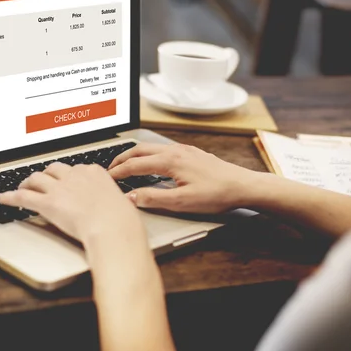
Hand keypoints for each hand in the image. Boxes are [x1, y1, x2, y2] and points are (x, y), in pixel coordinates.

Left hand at [0, 162, 145, 246]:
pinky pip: (23, 197)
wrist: (113, 227)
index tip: (65, 180)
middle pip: (53, 169)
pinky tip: (2, 198)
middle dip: (46, 174)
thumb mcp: (121, 202)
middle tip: (42, 181)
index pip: (76, 168)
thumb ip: (111, 199)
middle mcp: (75, 176)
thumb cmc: (121, 220)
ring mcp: (60, 188)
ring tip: (23, 186)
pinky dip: (10, 197)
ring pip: (37, 178)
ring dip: (27, 182)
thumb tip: (114, 206)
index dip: (67, 175)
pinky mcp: (48, 203)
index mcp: (94, 172)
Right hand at [109, 143, 261, 213]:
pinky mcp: (191, 152)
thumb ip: (153, 198)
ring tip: (125, 164)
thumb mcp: (182, 202)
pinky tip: (151, 163)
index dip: (118, 172)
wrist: (243, 186)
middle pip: (139, 150)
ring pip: (151, 147)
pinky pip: (162, 149)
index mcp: (170, 161)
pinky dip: (148, 154)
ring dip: (134, 154)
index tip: (107, 179)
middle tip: (109, 168)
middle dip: (121, 158)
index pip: (135, 165)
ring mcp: (184, 149)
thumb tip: (130, 197)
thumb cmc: (216, 194)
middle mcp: (175, 151)